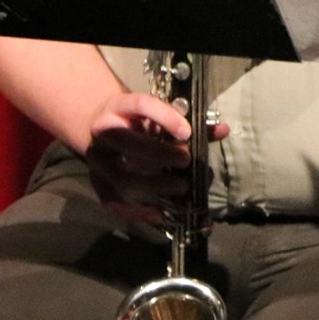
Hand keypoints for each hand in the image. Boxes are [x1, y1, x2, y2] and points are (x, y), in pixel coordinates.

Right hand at [82, 90, 227, 219]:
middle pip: (127, 142)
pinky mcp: (95, 180)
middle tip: (186, 160)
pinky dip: (134, 211)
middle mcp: (104, 130)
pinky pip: (111, 200)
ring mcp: (97, 157)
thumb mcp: (156, 113)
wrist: (98, 125)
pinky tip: (158, 214)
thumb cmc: (136, 119)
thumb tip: (223, 130)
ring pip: (120, 175)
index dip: (165, 118)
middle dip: (160, 153)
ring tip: (181, 187)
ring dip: (153, 184)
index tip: (188, 133)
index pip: (142, 105)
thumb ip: (188, 122)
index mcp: (121, 106)